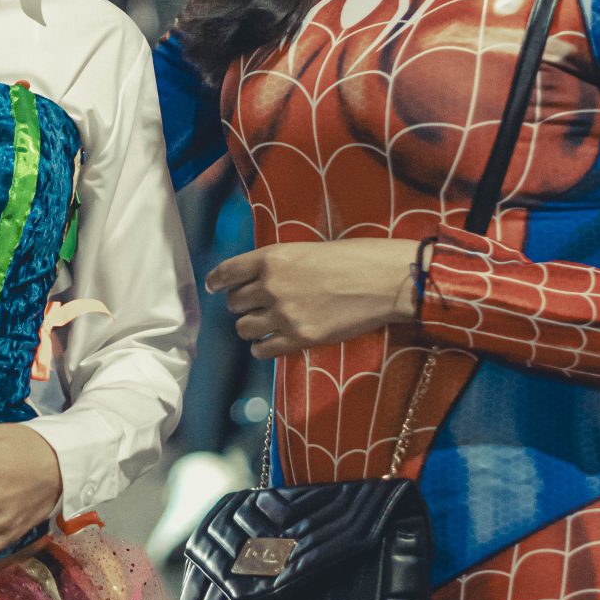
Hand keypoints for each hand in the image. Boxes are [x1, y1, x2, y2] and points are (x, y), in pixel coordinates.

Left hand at [207, 239, 419, 357]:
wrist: (385, 281)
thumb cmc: (353, 259)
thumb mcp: (306, 250)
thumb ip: (277, 265)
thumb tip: (254, 279)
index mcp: (272, 258)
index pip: (226, 271)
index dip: (216, 281)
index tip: (214, 287)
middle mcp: (271, 286)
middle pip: (233, 303)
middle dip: (241, 305)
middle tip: (256, 305)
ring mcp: (284, 314)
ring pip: (243, 328)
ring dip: (251, 327)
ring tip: (266, 323)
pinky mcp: (299, 338)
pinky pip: (261, 349)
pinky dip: (263, 347)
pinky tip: (272, 341)